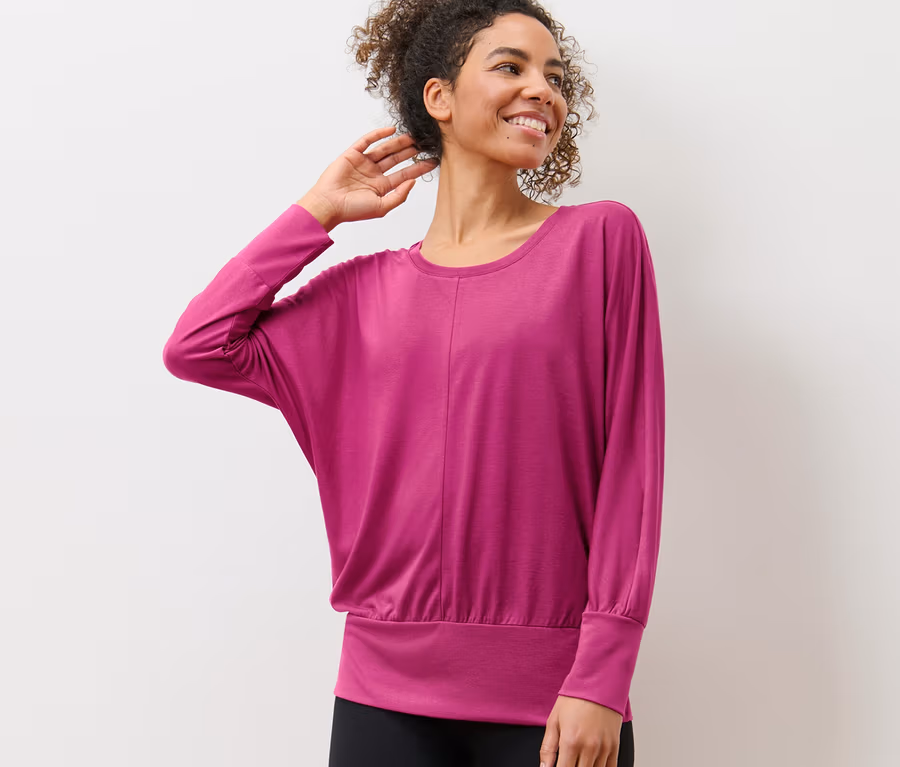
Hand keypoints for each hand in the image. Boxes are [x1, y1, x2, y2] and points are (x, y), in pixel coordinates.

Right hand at [302, 126, 436, 226]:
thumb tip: (414, 181)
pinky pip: (367, 141)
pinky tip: (391, 130)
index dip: (419, 168)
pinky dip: (378, 134)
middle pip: (396, 159)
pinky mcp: (352, 154)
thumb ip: (399, 195)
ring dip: (398, 142)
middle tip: (425, 144)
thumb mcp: (382, 207)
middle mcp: (374, 174)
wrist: (329, 204)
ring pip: (384, 149)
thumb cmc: (353, 210)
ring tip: (413, 136)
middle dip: (410, 152)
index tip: (433, 161)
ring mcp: (363, 163)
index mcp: (381, 187)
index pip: (404, 175)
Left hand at [539, 695, 623, 766]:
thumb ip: (547, 748)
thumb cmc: (575, 699)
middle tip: (568, 761)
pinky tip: (592, 764)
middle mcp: (589, 748)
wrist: (598, 682)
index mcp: (570, 742)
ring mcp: (604, 748)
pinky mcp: (615, 746)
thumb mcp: (554, 720)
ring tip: (578, 761)